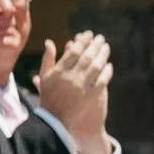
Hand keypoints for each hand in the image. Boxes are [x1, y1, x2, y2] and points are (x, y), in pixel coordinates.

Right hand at [32, 31, 113, 149]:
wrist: (55, 119)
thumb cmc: (48, 95)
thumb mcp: (45, 76)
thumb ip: (48, 58)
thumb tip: (49, 41)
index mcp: (59, 71)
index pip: (74, 51)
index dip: (83, 41)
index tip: (89, 34)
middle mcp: (71, 77)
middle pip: (87, 56)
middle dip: (95, 45)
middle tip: (101, 38)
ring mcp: (81, 87)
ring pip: (96, 67)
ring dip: (103, 55)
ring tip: (106, 47)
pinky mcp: (90, 96)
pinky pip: (101, 81)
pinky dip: (106, 73)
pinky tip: (109, 66)